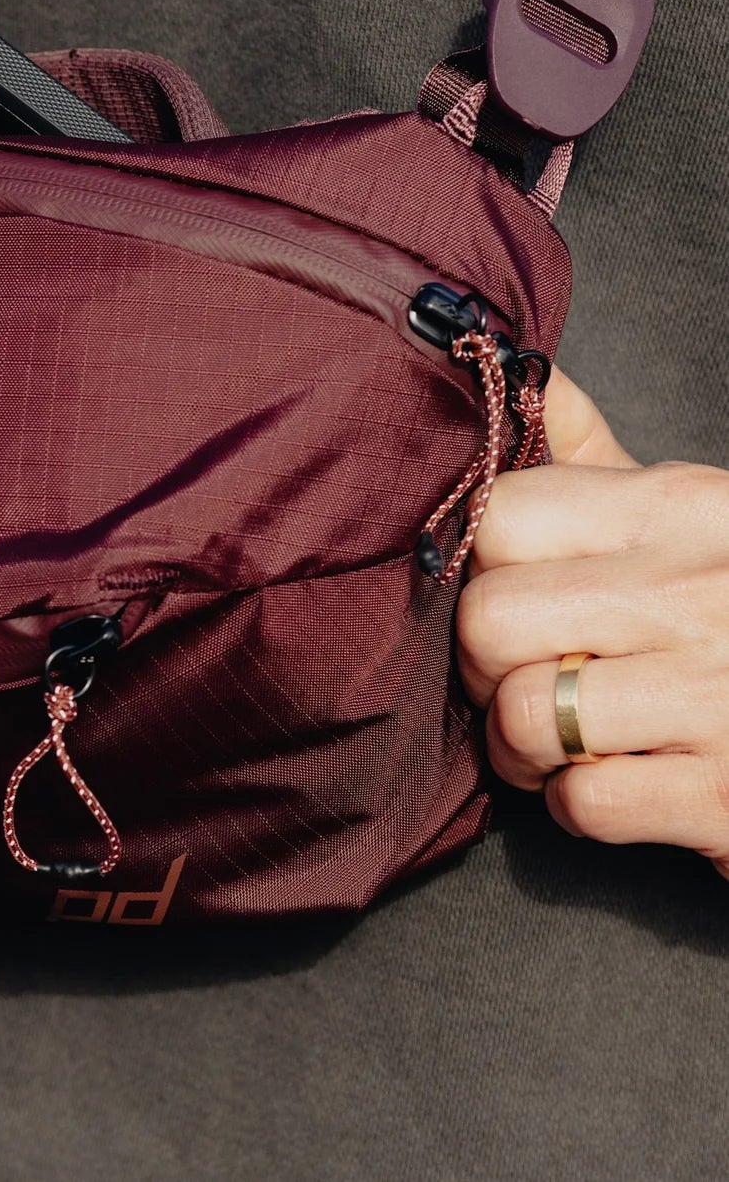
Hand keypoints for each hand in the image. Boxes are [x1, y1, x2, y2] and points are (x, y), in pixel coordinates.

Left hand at [456, 367, 728, 878]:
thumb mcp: (688, 514)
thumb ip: (588, 458)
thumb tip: (522, 373)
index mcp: (678, 507)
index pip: (498, 516)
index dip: (476, 564)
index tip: (503, 588)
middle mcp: (698, 591)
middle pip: (490, 622)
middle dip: (481, 664)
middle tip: (521, 676)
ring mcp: (720, 696)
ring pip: (523, 716)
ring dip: (521, 744)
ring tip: (562, 737)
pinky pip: (584, 802)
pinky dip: (578, 808)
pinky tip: (619, 781)